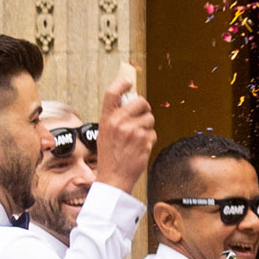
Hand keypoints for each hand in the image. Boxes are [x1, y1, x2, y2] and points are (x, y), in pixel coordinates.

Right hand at [94, 63, 157, 193]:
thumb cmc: (110, 156)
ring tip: (137, 137)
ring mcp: (133, 130)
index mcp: (106, 118)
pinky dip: (150, 139)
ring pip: (150, 118)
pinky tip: (140, 147)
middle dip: (145, 107)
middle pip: (140, 101)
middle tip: (143, 114)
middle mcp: (119, 122)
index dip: (122, 83)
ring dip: (148, 126)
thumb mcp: (105, 133)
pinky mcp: (144, 140)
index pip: (112, 92)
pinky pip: (153, 133)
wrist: (114, 177)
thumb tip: (131, 103)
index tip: (129, 81)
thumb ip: (115, 118)